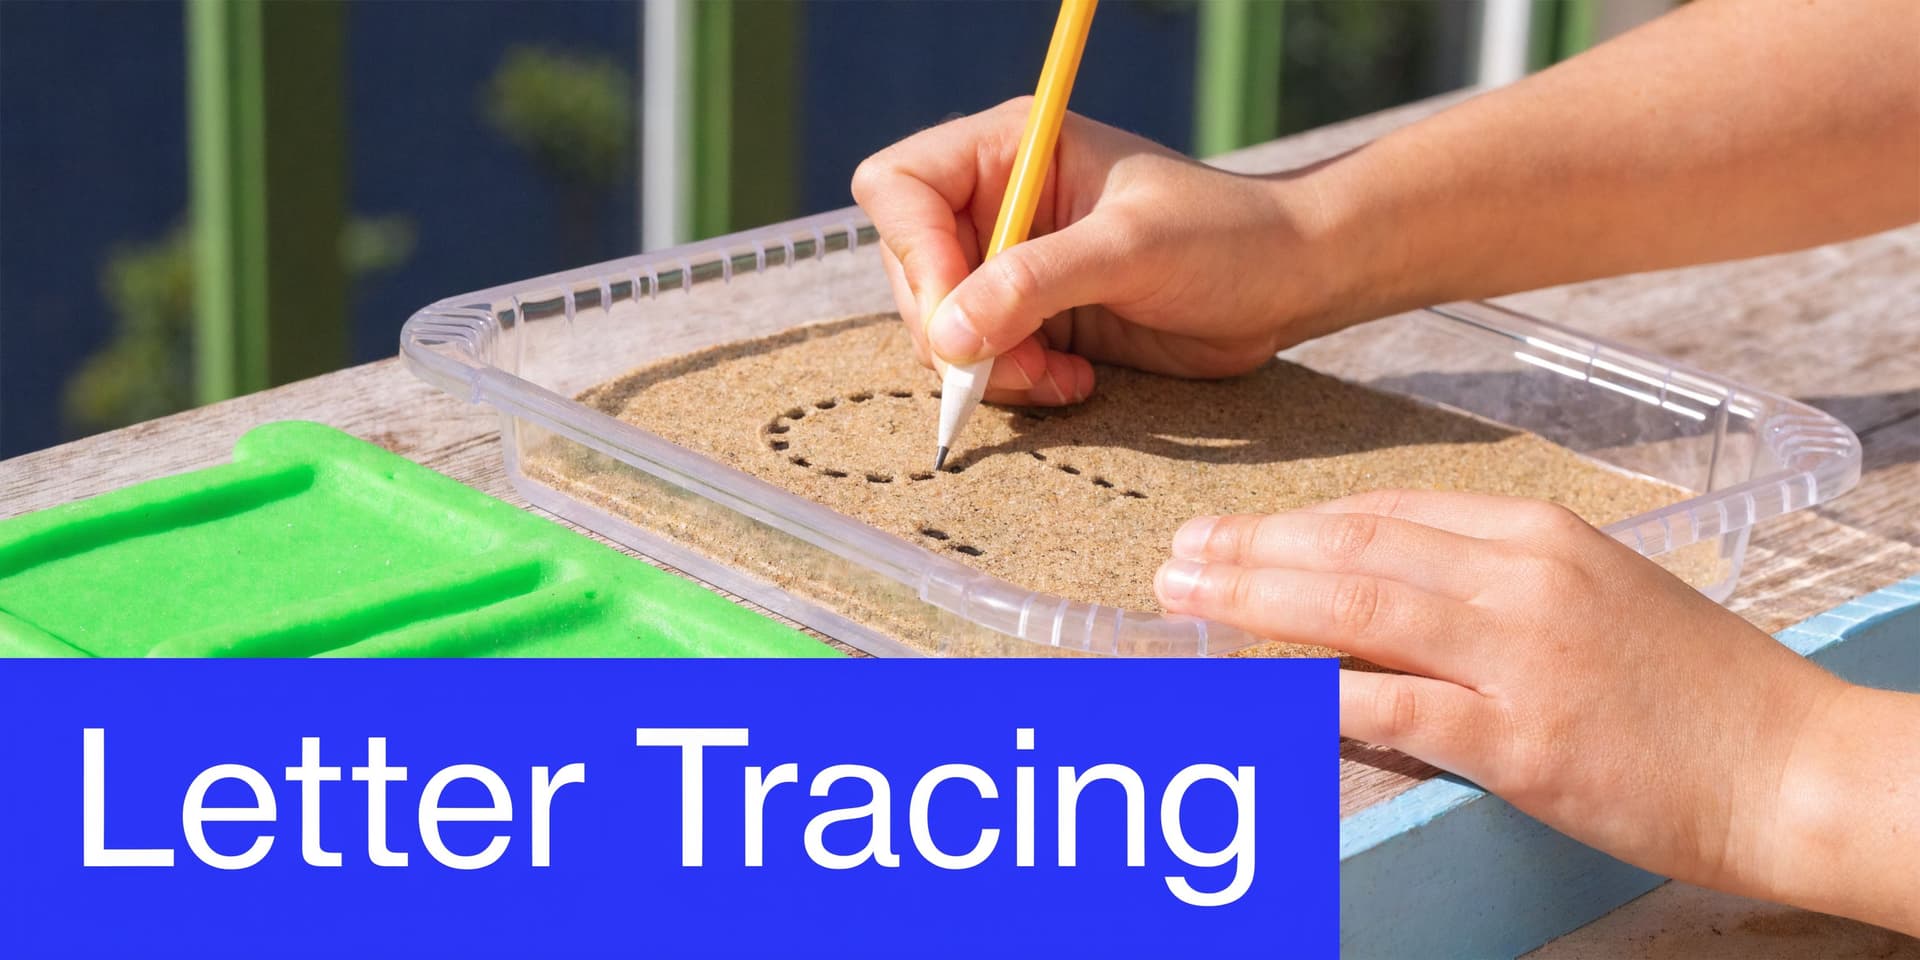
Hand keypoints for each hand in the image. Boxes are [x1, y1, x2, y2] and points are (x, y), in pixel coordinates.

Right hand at [850, 98, 1341, 405]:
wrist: (1288, 283)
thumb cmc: (1225, 238)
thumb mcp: (1129, 250)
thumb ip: (1033, 284)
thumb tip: (948, 335)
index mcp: (1011, 150)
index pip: (901, 189)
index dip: (913, 255)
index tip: (955, 316)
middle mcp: (999, 202)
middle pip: (910, 270)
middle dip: (954, 330)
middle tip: (1017, 365)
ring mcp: (1012, 264)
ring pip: (941, 327)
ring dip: (990, 368)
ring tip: (1059, 378)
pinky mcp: (1034, 318)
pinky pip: (984, 361)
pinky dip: (1016, 384)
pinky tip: (1075, 383)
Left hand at [1151, 490, 1919, 929]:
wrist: (1794, 764)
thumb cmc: (1692, 689)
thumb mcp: (1590, 603)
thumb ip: (1482, 598)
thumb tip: (1370, 621)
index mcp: (1535, 535)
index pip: (1384, 514)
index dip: (1293, 525)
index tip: (1228, 535)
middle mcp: (1521, 579)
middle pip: (1354, 549)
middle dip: (1251, 553)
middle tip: (1178, 560)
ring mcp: (1521, 656)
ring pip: (1357, 611)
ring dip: (1258, 604)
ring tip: (1190, 605)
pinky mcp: (1524, 739)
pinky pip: (1394, 707)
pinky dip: (1315, 698)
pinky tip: (1260, 696)